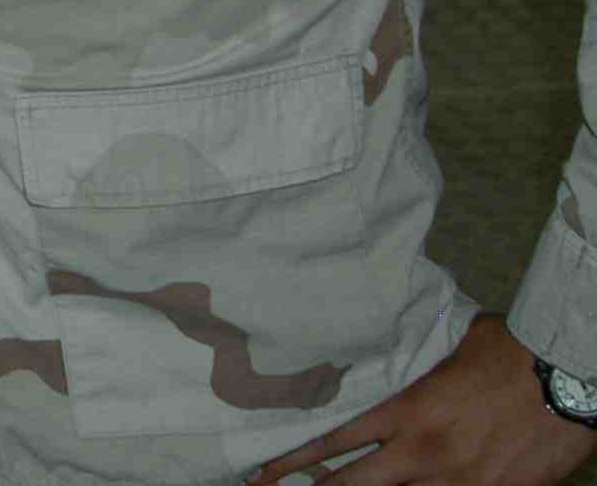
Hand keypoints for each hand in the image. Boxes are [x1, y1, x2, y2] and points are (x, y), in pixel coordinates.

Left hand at [248, 314, 596, 482]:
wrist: (562, 379)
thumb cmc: (504, 355)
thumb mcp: (440, 355)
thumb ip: (405, 371)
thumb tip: (378, 362)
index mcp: (404, 412)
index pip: (333, 441)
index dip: (293, 461)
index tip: (264, 472)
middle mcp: (422, 453)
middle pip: (351, 485)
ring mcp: (457, 482)